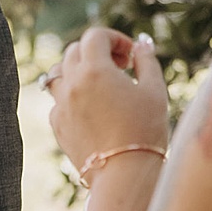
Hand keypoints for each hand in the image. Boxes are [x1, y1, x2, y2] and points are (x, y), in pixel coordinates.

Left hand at [46, 25, 170, 185]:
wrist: (124, 175)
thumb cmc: (145, 131)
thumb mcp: (154, 91)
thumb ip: (146, 60)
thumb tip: (141, 44)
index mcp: (95, 70)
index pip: (95, 36)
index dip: (115, 39)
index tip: (130, 56)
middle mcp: (72, 84)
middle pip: (75, 51)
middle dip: (98, 52)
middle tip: (121, 68)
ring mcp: (60, 105)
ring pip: (60, 73)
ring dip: (79, 70)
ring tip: (101, 84)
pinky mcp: (57, 125)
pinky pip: (58, 99)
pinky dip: (73, 95)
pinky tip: (94, 109)